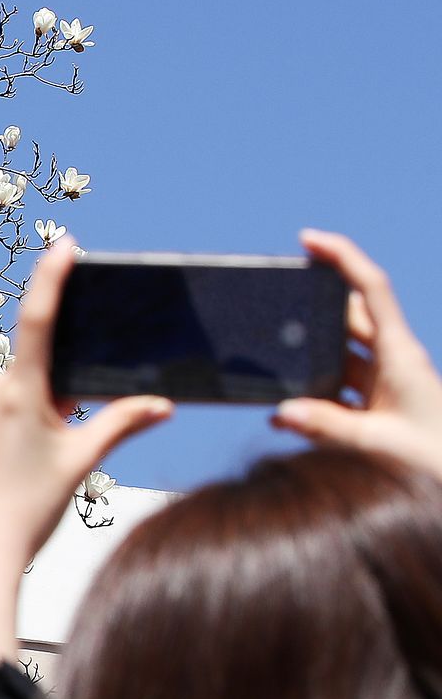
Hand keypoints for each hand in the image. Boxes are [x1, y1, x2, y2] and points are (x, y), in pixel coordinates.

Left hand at [0, 241, 171, 668]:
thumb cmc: (34, 508)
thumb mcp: (83, 461)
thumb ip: (122, 424)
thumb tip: (163, 403)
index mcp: (22, 393)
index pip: (39, 322)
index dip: (51, 279)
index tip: (63, 246)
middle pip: (30, 376)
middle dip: (50, 396)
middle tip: (57, 440)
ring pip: (5, 402)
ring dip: (24, 419)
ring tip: (27, 470)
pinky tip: (4, 475)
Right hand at [272, 229, 441, 480]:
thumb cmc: (433, 459)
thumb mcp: (380, 444)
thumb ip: (328, 427)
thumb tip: (281, 411)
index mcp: (400, 354)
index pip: (371, 289)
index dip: (342, 257)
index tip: (307, 239)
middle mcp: (393, 360)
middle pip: (349, 315)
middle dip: (314, 306)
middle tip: (275, 300)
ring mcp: (386, 382)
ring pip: (339, 353)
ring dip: (309, 359)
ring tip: (273, 366)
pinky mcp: (378, 406)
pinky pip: (338, 390)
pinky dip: (312, 398)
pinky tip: (286, 417)